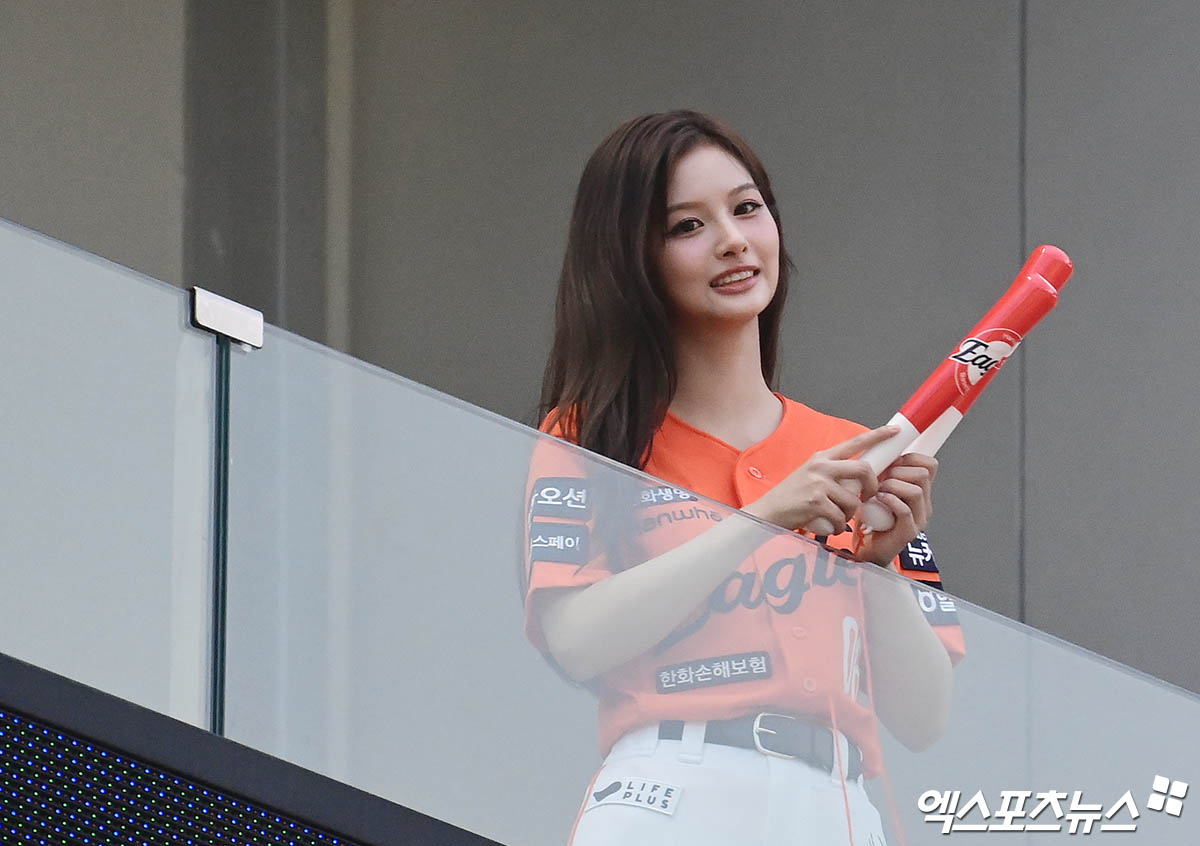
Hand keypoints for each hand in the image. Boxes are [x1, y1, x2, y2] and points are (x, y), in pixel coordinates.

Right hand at [744, 426, 897, 532]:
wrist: (767, 512)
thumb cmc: (791, 498)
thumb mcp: (811, 476)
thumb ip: (833, 474)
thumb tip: (860, 479)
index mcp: (822, 457)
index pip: (855, 442)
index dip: (877, 435)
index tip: (895, 430)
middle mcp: (821, 466)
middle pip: (863, 469)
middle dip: (872, 487)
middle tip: (869, 497)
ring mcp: (818, 483)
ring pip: (853, 500)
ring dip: (849, 515)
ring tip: (836, 519)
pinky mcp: (815, 502)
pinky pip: (841, 517)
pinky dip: (838, 527)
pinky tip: (828, 527)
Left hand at [855, 453, 936, 566]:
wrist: (869, 552)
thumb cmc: (871, 519)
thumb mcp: (879, 490)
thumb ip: (884, 473)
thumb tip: (878, 449)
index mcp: (920, 492)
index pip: (929, 465)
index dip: (910, 458)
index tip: (891, 463)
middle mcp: (924, 505)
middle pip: (922, 474)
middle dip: (897, 472)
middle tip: (880, 480)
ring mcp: (919, 519)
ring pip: (915, 490)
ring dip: (891, 486)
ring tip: (877, 492)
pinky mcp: (909, 532)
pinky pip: (905, 510)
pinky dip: (889, 501)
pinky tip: (877, 500)